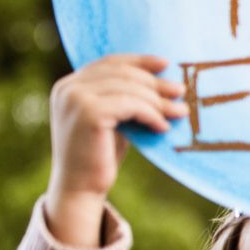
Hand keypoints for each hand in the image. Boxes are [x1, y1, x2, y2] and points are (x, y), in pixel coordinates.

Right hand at [45, 54, 184, 246]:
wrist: (79, 189)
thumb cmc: (99, 156)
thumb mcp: (112, 119)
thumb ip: (124, 98)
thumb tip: (163, 79)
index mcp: (69, 85)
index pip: (109, 62)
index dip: (139, 60)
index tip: (166, 64)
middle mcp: (67, 87)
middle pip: (122, 73)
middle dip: (155, 82)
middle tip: (181, 91)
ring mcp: (74, 98)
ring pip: (129, 88)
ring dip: (158, 101)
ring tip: (180, 112)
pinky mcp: (87, 113)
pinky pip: (130, 105)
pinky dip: (151, 114)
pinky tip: (163, 127)